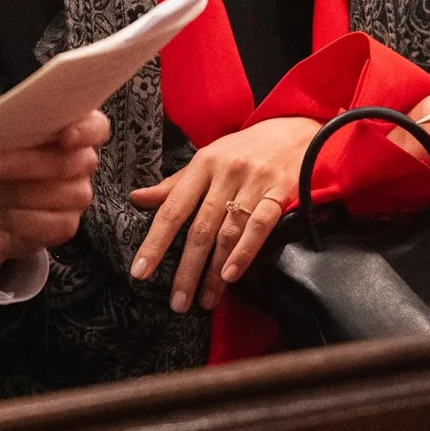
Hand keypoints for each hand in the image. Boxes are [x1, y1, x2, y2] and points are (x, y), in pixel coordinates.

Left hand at [0, 109, 109, 277]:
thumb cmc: (0, 152)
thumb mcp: (1, 135)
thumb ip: (8, 128)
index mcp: (75, 127)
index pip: (96, 127)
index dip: (84, 131)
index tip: (64, 136)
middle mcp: (84, 161)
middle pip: (65, 164)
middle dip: (22, 164)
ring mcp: (78, 196)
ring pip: (51, 196)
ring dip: (4, 194)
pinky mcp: (65, 226)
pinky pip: (44, 227)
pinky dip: (6, 218)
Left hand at [130, 116, 318, 312]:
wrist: (293, 128)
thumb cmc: (243, 149)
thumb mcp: (207, 159)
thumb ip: (175, 185)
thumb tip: (137, 199)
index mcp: (202, 164)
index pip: (173, 208)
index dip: (155, 242)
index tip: (140, 272)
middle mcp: (226, 172)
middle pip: (200, 228)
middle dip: (186, 270)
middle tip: (177, 302)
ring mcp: (254, 181)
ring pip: (228, 232)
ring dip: (214, 271)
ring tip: (205, 299)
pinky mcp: (280, 190)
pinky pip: (261, 225)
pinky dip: (245, 252)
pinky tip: (232, 275)